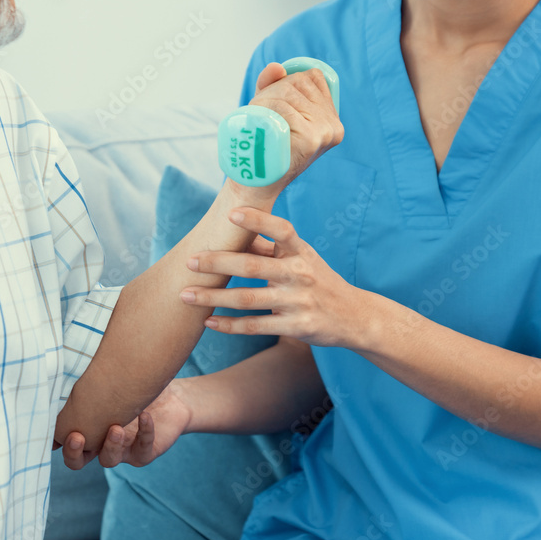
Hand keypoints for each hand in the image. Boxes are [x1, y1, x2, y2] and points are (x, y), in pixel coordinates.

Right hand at [57, 380, 192, 469]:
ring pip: (110, 460)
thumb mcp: (111, 388)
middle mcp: (102, 445)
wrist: (174, 398)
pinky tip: (144, 415)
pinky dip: (144, 431)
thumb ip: (91, 390)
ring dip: (110, 445)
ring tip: (115, 427)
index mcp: (90, 432)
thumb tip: (64, 381)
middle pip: (79, 462)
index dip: (59, 444)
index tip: (55, 433)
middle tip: (77, 437)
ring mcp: (124, 451)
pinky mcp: (146, 452)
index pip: (67, 444)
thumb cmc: (138, 389)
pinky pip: (143, 447)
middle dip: (74, 454)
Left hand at [180, 207, 359, 347]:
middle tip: (190, 260)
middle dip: (218, 263)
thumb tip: (234, 227)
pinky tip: (207, 322)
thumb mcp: (302, 258)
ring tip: (186, 294)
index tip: (231, 213)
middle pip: (253, 266)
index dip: (258, 220)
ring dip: (213, 298)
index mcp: (301, 252)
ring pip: (247, 299)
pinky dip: (229, 325)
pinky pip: (255, 326)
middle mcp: (300, 274)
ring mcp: (298, 301)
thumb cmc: (318, 280)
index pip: (281, 230)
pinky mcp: (296, 326)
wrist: (354, 316)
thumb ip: (271, 247)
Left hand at [230, 63, 343, 198]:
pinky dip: (266, 108)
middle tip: (258, 112)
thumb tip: (276, 67)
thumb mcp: (272, 111)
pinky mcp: (311, 139)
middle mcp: (334, 126)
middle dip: (272, 90)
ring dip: (264, 98)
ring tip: (256, 118)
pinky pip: (284, 108)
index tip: (271, 100)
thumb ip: (273, 85)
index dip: (288, 81)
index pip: (313, 76)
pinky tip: (259, 120)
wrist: (255, 186)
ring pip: (288, 93)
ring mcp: (324, 133)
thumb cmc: (263, 148)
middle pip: (298, 83)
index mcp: (333, 121)